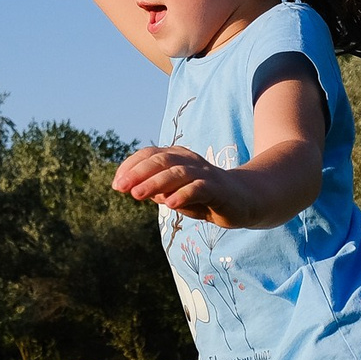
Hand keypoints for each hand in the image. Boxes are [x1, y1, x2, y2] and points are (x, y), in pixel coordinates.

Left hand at [112, 145, 254, 225]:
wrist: (243, 200)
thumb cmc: (204, 197)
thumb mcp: (176, 193)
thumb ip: (157, 190)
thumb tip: (134, 189)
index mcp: (177, 158)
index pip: (149, 155)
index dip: (130, 166)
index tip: (117, 184)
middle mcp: (189, 161)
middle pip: (161, 161)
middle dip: (138, 173)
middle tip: (122, 188)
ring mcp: (205, 173)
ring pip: (177, 173)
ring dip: (155, 183)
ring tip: (137, 195)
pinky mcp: (218, 188)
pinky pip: (199, 188)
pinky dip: (183, 194)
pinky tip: (170, 204)